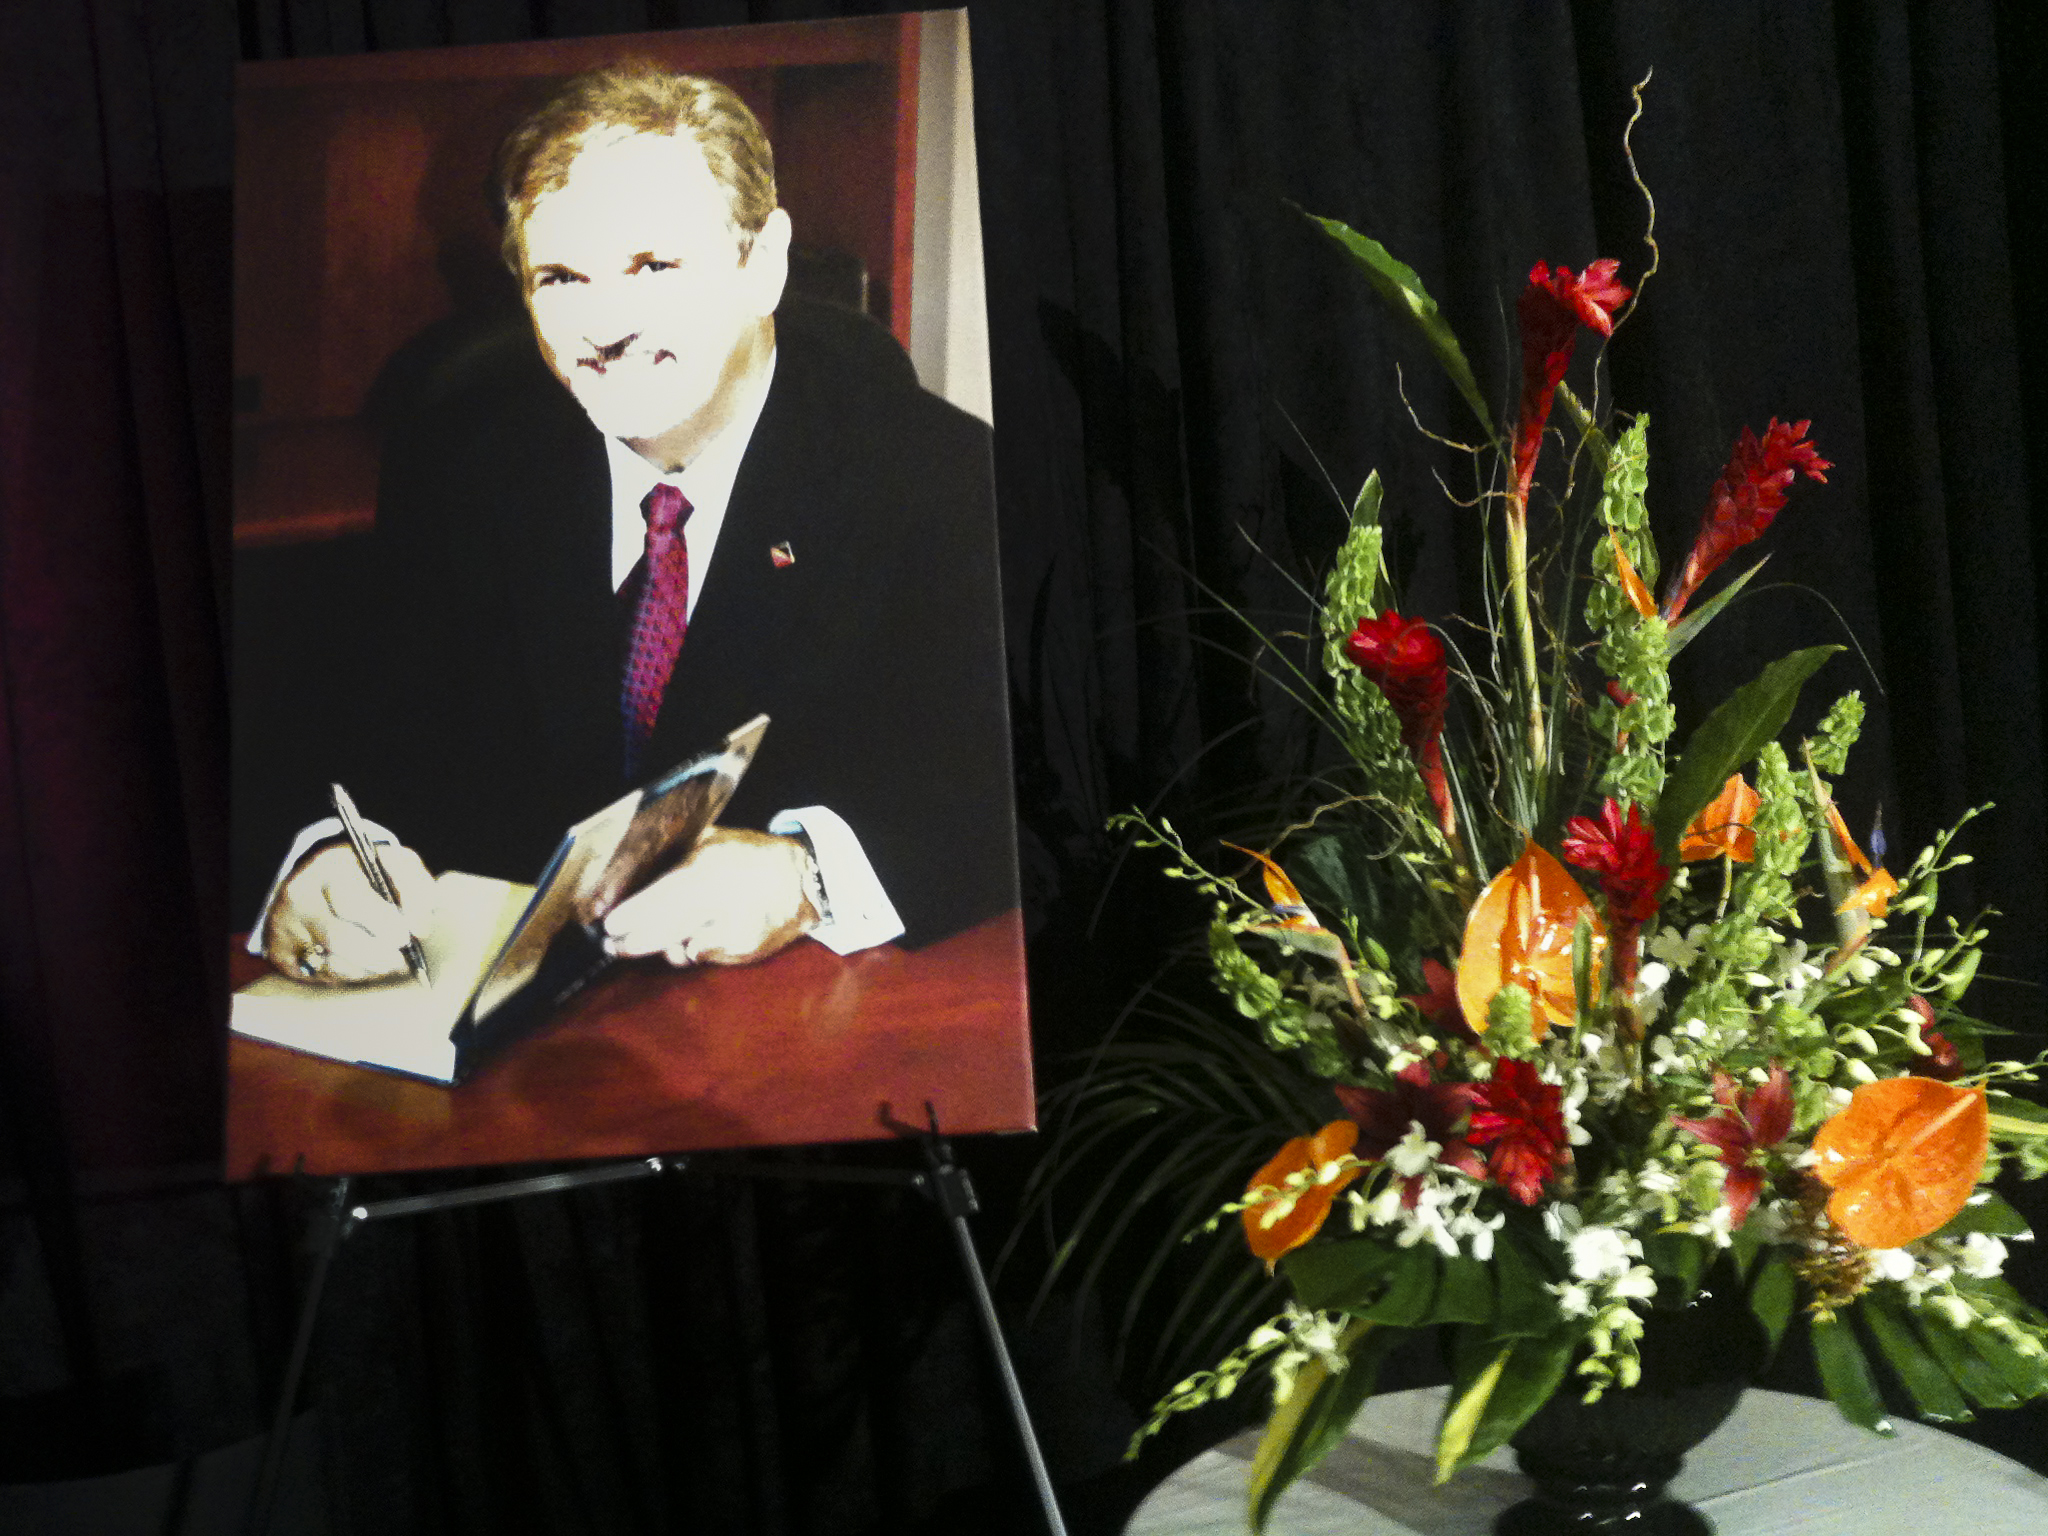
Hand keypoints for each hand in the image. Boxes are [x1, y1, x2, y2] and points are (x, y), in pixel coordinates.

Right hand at [262, 841, 435, 985]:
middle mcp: (300, 895)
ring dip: (368, 969)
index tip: (410, 934)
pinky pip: (320, 977)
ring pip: (332, 963)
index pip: (355, 902)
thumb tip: (421, 928)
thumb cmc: (367, 875)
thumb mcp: (392, 864)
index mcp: (329, 867)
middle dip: (378, 954)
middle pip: (339, 938)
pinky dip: (348, 976)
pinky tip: (362, 966)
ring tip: (387, 963)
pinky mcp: (279, 952)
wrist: (316, 878)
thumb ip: (415, 886)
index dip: (386, 924)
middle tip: (400, 959)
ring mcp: (285, 925)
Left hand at [602, 827, 819, 967]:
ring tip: (652, 940)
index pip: (660, 899)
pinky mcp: (743, 950)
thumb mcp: (713, 840)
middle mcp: (721, 902)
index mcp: (709, 869)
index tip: (610, 926)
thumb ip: (676, 853)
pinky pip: (704, 956)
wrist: (802, 881)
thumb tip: (629, 868)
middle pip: (664, 932)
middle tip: (615, 945)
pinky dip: (694, 950)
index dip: (631, 916)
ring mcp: (733, 930)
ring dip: (664, 947)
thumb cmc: (749, 855)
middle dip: (633, 943)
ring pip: (681, 950)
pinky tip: (695, 938)